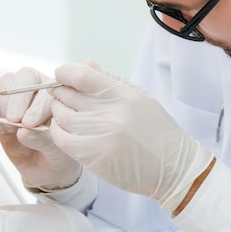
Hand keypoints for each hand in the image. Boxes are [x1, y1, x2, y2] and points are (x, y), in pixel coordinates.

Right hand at [0, 67, 81, 190]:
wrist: (44, 167)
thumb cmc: (57, 155)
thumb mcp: (56, 151)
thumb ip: (43, 139)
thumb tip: (23, 131)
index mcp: (59, 95)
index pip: (48, 87)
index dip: (37, 104)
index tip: (31, 123)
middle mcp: (39, 89)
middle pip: (25, 76)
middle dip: (18, 99)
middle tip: (14, 121)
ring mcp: (18, 95)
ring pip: (6, 84)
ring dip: (4, 105)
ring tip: (10, 128)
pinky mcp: (0, 105)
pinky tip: (2, 129)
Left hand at [48, 61, 213, 211]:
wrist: (173, 168)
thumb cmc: (157, 131)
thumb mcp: (141, 98)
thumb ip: (111, 80)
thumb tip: (86, 63)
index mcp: (124, 95)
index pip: (82, 75)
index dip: (65, 72)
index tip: (61, 74)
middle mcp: (111, 114)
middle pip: (68, 95)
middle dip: (59, 92)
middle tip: (59, 93)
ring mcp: (100, 136)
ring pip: (62, 116)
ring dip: (57, 111)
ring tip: (62, 110)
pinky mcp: (92, 157)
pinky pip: (62, 138)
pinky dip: (57, 131)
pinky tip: (63, 129)